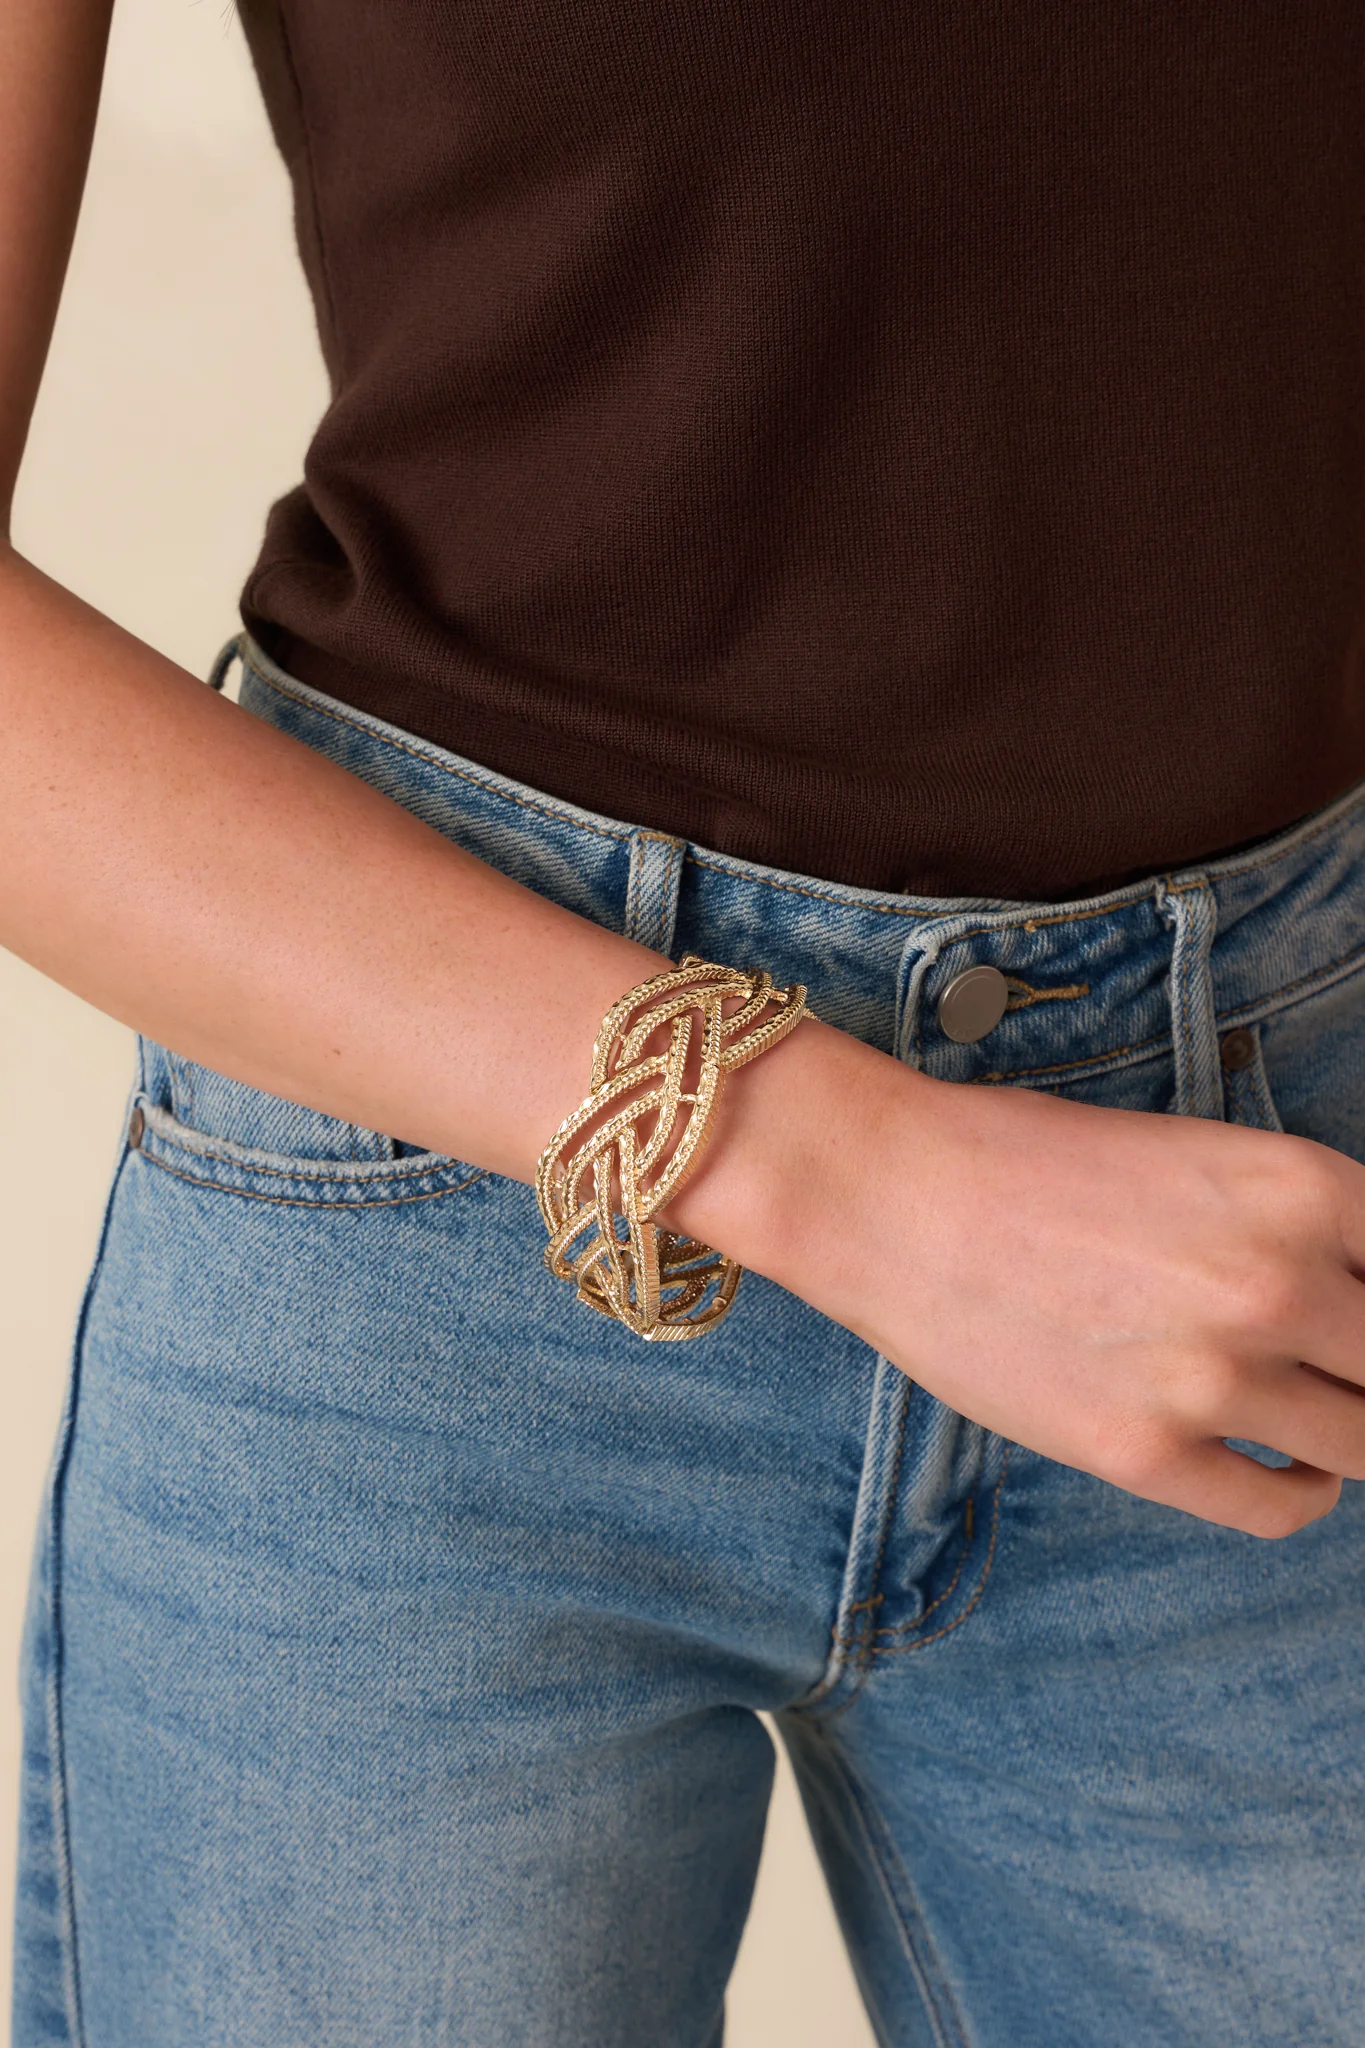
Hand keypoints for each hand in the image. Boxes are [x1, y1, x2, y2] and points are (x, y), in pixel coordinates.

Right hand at [672, 1019, 1364, 1536]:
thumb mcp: (1198, 1157)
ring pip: (1362, 1443)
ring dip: (1348, 1429)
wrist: (892, 1195)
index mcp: (1301, 1186)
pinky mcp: (1147, 1453)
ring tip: (1320, 1412)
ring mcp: (1214, 1377)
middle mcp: (1278, 1283)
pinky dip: (1307, 1494)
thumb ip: (1299, 1225)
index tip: (1363, 1326)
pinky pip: (1283, 1506)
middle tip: (1337, 1367)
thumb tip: (1357, 1299)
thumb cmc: (1029, 1159)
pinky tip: (1294, 1469)